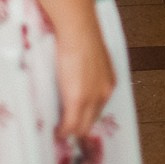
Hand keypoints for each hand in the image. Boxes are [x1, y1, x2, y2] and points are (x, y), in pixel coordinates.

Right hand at [52, 15, 116, 139]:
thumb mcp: (91, 58)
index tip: (76, 118)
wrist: (79, 30)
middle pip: (91, 121)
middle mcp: (103, 94)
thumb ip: (88, 71)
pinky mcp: (77, 100)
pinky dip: (63, 131)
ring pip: (82, 126)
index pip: (98, 108)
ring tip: (60, 132)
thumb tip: (77, 76)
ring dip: (70, 131)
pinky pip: (70, 124)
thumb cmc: (82, 37)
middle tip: (65, 129)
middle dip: (79, 127)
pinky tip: (56, 132)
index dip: (86, 115)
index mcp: (108, 83)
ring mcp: (91, 99)